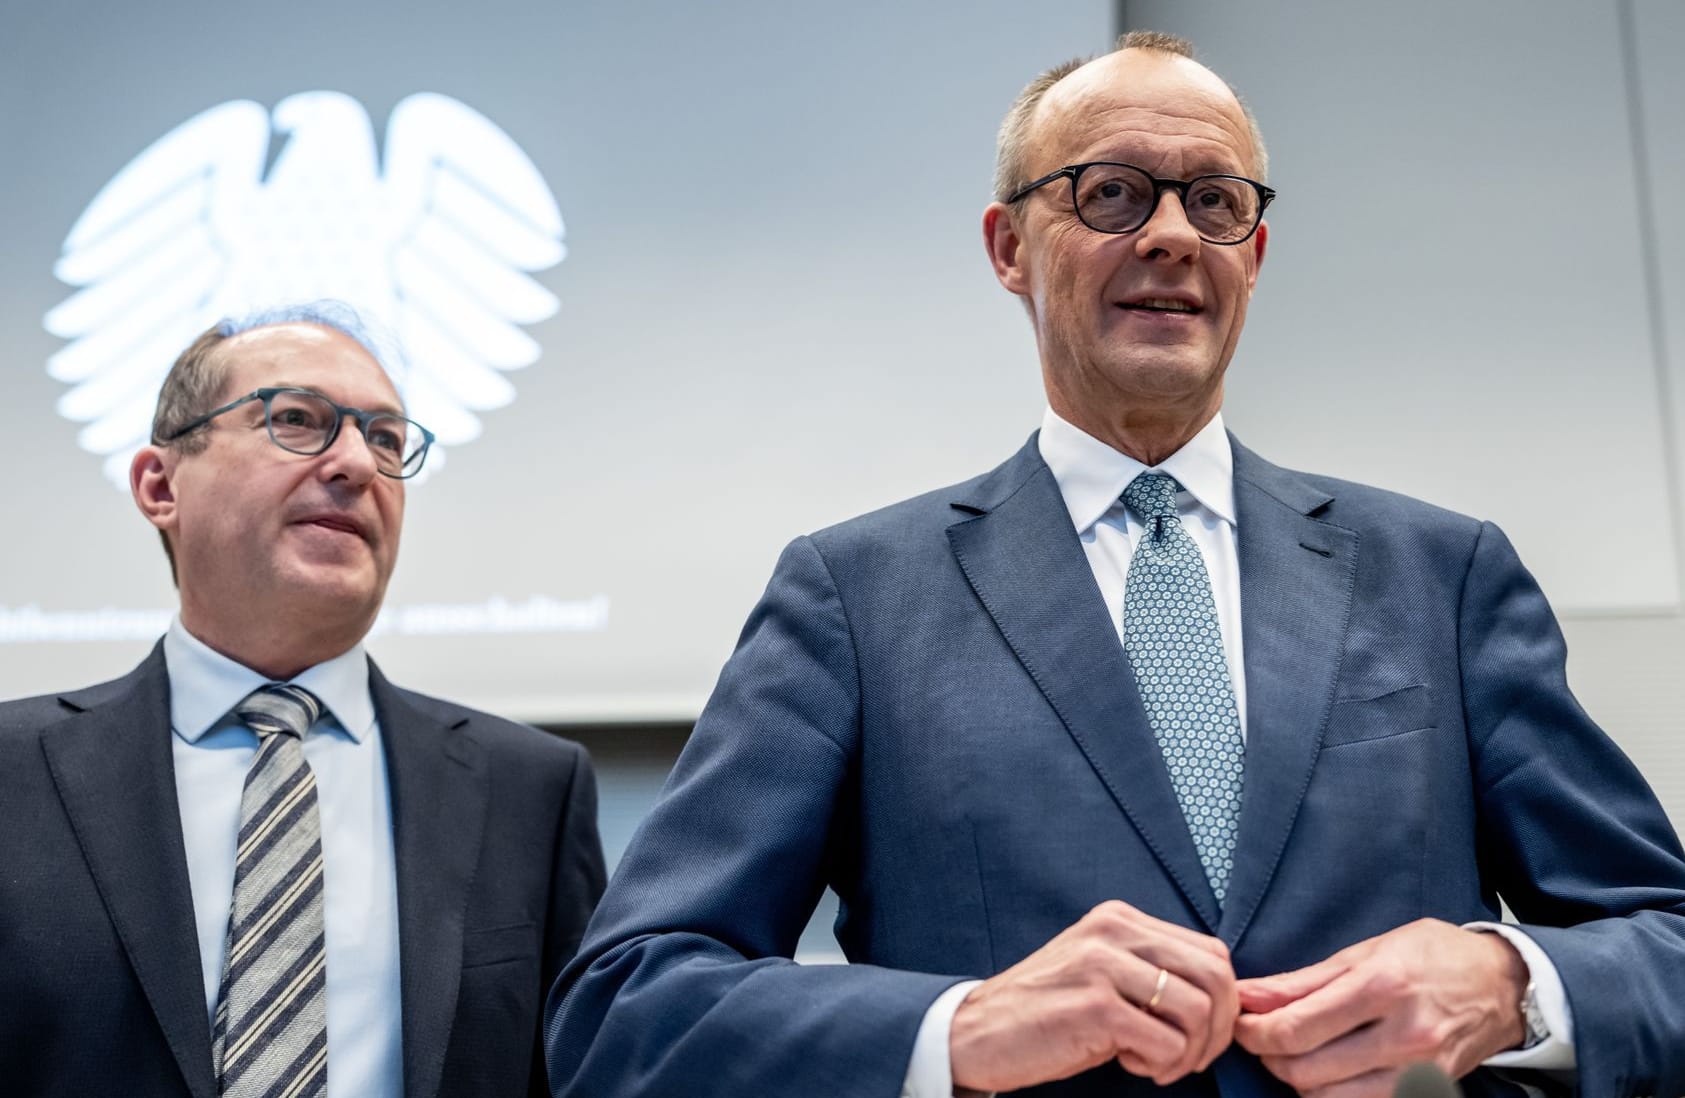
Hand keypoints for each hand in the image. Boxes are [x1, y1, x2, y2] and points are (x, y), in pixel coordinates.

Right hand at [949, 900, 1236, 1091]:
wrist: (975, 1033)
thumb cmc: (1046, 1013)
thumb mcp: (1101, 974)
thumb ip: (1150, 972)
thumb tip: (1222, 1001)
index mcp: (1120, 919)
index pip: (1212, 952)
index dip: (1223, 1002)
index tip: (1200, 1036)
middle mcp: (1114, 932)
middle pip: (1215, 978)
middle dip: (1217, 1032)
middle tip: (1187, 1059)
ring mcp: (1103, 965)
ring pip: (1199, 1012)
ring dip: (1188, 1054)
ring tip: (1154, 1063)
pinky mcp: (1094, 1006)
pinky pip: (1168, 1043)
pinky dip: (1160, 1066)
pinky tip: (1127, 1062)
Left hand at [1233, 919, 1528, 1096]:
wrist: (1504, 984)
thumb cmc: (1431, 956)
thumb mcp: (1365, 951)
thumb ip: (1302, 981)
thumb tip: (1249, 997)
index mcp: (1382, 986)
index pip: (1296, 1028)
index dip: (1254, 1032)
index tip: (1241, 1024)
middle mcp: (1404, 1035)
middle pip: (1307, 1070)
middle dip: (1270, 1057)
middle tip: (1263, 1039)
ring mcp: (1420, 1071)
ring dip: (1299, 1081)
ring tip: (1295, 1055)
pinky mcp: (1430, 1092)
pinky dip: (1334, 1095)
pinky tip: (1329, 1073)